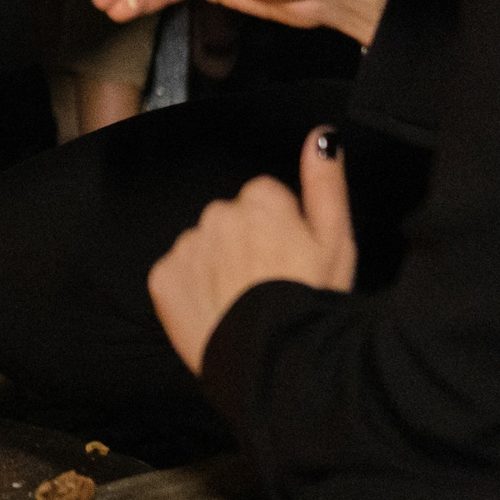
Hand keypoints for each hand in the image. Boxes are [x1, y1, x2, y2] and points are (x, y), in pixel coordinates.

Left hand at [149, 128, 355, 374]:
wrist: (274, 363)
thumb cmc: (312, 302)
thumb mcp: (336, 241)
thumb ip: (325, 182)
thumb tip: (322, 136)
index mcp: (261, 199)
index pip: (264, 196)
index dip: (279, 228)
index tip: (288, 257)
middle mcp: (217, 213)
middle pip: (230, 219)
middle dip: (244, 243)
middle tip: (266, 283)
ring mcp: (187, 245)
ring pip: (202, 245)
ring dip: (216, 265)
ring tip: (242, 302)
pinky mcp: (163, 278)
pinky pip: (176, 274)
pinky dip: (190, 290)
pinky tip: (215, 312)